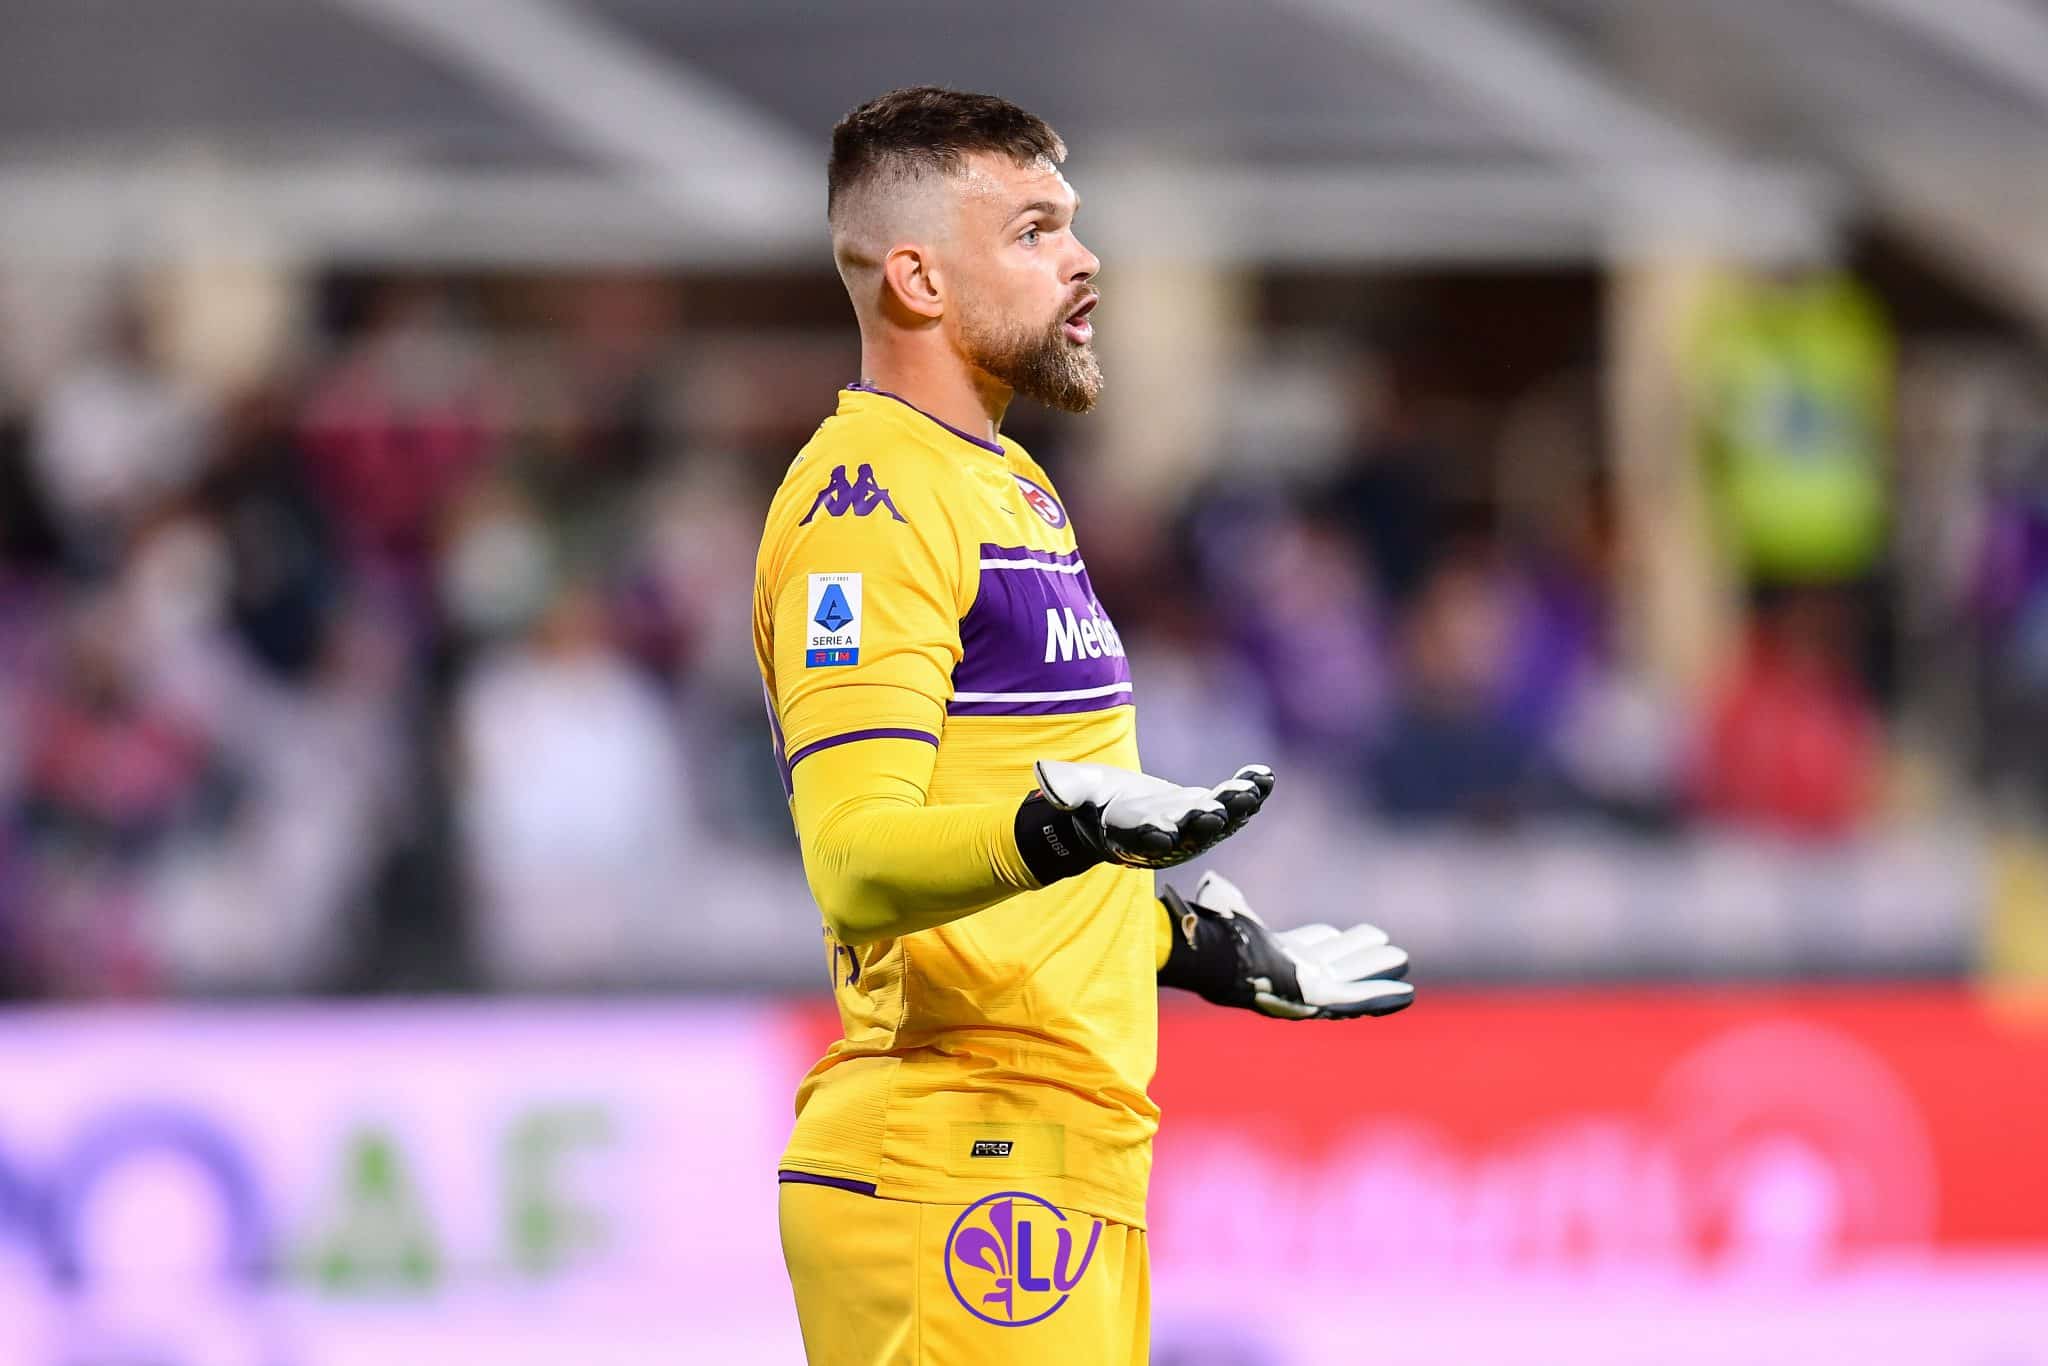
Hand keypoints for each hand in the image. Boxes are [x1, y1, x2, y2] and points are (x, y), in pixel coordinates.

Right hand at [1030, 759, 1273, 869]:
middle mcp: (1165, 841)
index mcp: (1130, 838)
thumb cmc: (1090, 803)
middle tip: (1220, 809)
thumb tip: (1043, 776)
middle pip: (1188, 836)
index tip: (1164, 836)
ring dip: (1237, 808)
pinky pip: (1232, 807)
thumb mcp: (1074, 793)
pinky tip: (1264, 776)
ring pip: (1218, 824)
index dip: (1154, 839)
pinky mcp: (1207, 814)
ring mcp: (1190, 831)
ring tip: (1254, 789)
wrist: (1112, 815)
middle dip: (1206, 823)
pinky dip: (1248, 793)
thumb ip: (1065, 787)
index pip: (1142, 841)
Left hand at [1159, 871, 1412, 1018]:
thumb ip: (1224, 898)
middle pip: (1337, 963)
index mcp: (1278, 956)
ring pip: (1355, 977)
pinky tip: (1408, 994)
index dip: (1326, 939)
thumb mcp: (1228, 910)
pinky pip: (1362, 999)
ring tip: (1402, 958)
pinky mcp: (1324, 999)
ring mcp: (1311, 990)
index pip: (1311, 946)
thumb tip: (1212, 880)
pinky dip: (1385, 996)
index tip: (1338, 932)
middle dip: (1360, 955)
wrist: (1224, 959)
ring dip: (1378, 969)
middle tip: (1385, 942)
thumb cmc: (1222, 938)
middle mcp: (1296, 976)